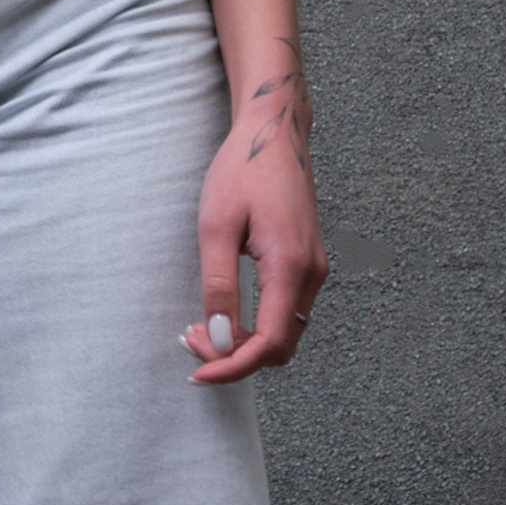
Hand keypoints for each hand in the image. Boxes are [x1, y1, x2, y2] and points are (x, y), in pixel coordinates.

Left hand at [182, 99, 328, 383]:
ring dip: (245, 341)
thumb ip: (219, 285)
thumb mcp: (216, 225)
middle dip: (236, 356)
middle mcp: (312, 274)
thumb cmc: (242, 170)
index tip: (198, 372)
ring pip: (284, 331)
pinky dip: (257, 322)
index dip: (233, 367)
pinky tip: (224, 310)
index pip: (268, 344)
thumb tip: (220, 339)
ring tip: (200, 327)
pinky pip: (285, 310)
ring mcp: (314, 268)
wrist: (273, 133)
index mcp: (290, 267)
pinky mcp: (307, 261)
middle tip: (191, 342)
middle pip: (280, 347)